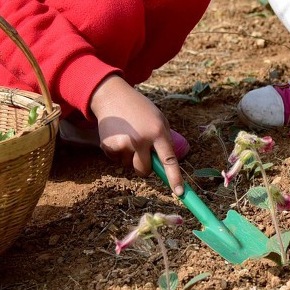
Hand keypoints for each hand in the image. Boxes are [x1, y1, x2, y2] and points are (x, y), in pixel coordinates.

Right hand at [88, 75, 182, 195]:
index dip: (175, 178)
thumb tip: (167, 166)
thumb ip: (164, 140)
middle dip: (145, 166)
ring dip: (130, 157)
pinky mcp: (108, 146)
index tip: (180, 193)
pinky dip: (117, 153)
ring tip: (128, 136)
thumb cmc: (140, 109)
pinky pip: (117, 161)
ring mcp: (123, 143)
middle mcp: (141, 139)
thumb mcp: (158, 119)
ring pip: (130, 166)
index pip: (169, 160)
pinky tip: (117, 136)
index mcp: (158, 132)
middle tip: (141, 149)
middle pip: (145, 171)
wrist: (112, 96)